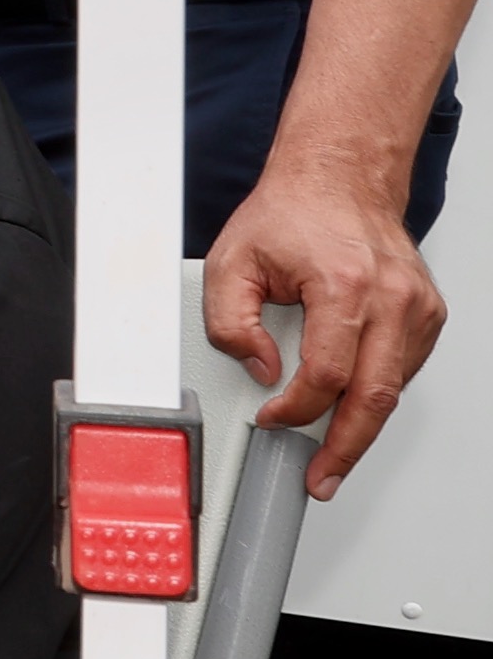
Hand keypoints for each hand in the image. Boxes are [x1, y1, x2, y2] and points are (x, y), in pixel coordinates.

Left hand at [206, 157, 447, 496]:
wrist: (340, 181)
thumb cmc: (289, 215)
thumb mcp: (229, 262)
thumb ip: (230, 323)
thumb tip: (259, 369)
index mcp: (344, 285)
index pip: (327, 374)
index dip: (297, 409)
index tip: (273, 419)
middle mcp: (392, 298)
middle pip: (375, 396)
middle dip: (346, 447)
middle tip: (323, 478)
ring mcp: (418, 306)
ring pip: (394, 387)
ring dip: (362, 424)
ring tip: (332, 451)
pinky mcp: (428, 313)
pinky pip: (404, 368)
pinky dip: (377, 390)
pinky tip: (351, 401)